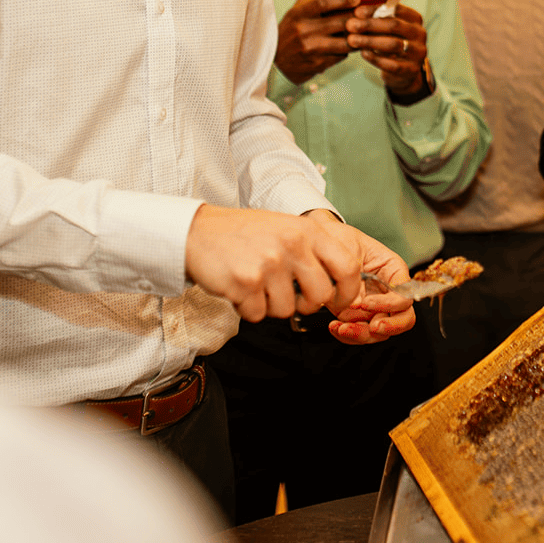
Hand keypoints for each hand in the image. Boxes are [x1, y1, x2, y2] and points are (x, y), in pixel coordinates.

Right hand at [185, 204, 364, 321]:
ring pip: (286, 310)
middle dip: (306, 305)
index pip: (349, 266)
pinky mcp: (246, 282)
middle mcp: (292, 245)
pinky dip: (247, 308)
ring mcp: (269, 263)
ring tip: (255, 283)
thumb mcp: (285, 227)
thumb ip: (312, 251)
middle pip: (320, 296)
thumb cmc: (242, 233)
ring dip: (270, 305)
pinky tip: (238, 288)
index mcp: (307, 230)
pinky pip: (257, 314)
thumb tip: (338, 285)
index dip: (348, 291)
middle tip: (288, 296)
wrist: (194, 231)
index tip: (339, 301)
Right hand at [275, 0, 360, 85]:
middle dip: (357, 18)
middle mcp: (304, 31)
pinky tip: (344, 45)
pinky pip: (341, 55)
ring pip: (346, 41)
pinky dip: (346, 50)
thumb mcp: (296, 11)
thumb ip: (316, 3)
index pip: (324, 3)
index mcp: (298, 14)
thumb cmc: (289, 32)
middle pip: (341, 21)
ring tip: (359, 32)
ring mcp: (311, 49)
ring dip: (356, 36)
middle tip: (365, 16)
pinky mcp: (318, 63)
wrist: (275, 59)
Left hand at [317, 214, 416, 344]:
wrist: (321, 243)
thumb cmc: (341, 240)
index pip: (405, 297)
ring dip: (362, 334)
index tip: (366, 302)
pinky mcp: (356, 316)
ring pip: (380, 332)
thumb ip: (358, 270)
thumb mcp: (353, 245)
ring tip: (342, 327)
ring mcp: (373, 307)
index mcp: (395, 273)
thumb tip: (358, 299)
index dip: (389, 304)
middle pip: (402, 320)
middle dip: (388, 327)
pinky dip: (347, 334)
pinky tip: (335, 326)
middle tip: (372, 327)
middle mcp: (388, 293)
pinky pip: (359, 333)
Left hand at [345, 2, 428, 97]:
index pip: (396, 9)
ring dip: (369, 41)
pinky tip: (363, 53)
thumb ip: (377, 19)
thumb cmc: (392, 42)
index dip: (375, 9)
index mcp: (414, 18)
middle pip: (394, 25)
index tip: (357, 12)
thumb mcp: (389, 28)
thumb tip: (356, 13)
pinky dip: (376, 58)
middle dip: (370, 25)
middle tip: (350, 25)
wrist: (404, 70)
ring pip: (393, 44)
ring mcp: (418, 53)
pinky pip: (392, 64)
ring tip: (352, 40)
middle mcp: (420, 34)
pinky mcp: (411, 69)